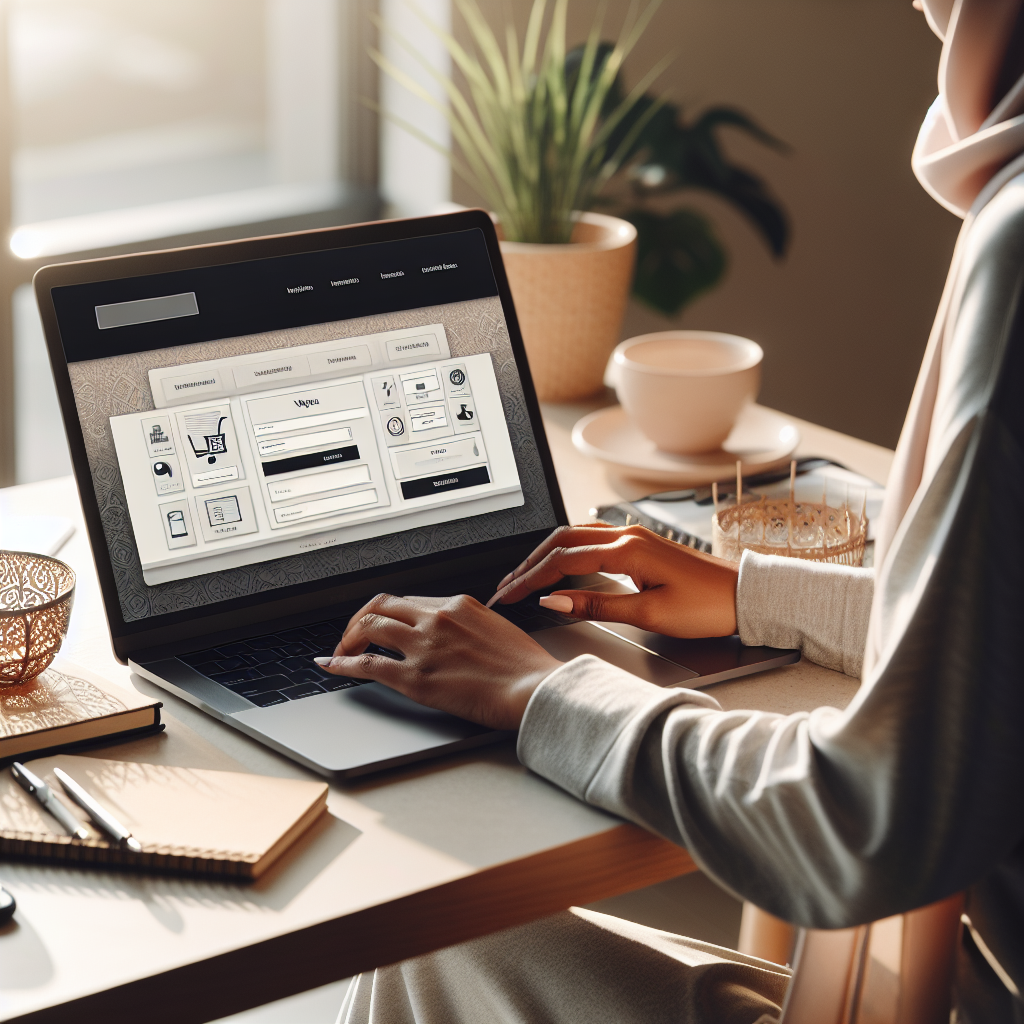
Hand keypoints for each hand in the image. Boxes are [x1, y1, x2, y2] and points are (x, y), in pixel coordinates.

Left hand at [318, 594, 562, 729]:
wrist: (534, 688)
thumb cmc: (525, 667)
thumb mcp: (497, 629)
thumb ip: (469, 626)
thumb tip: (456, 635)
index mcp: (457, 605)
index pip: (410, 601)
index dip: (389, 613)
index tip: (381, 623)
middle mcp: (436, 618)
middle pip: (382, 605)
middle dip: (361, 618)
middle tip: (354, 634)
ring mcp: (423, 646)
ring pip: (369, 626)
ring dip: (349, 637)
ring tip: (342, 650)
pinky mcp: (416, 677)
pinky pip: (367, 664)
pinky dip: (342, 662)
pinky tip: (330, 665)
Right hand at [490, 524, 738, 637]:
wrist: (745, 595)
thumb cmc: (707, 606)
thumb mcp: (649, 614)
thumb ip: (597, 605)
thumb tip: (555, 602)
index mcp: (627, 550)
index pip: (562, 561)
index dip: (530, 580)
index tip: (508, 596)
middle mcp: (627, 535)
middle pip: (561, 541)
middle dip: (529, 564)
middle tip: (506, 586)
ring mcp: (634, 536)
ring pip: (574, 535)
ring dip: (545, 554)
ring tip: (524, 575)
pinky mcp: (640, 543)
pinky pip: (591, 537)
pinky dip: (567, 548)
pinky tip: (560, 560)